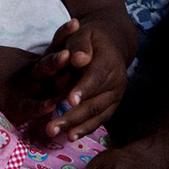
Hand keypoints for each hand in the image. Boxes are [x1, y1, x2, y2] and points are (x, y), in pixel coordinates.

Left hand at [31, 17, 128, 140]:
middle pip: (94, 102)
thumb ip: (79, 45)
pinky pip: (100, 119)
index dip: (84, 89)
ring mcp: (116, 95)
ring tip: (58, 135)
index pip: (96, 77)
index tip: (70, 101)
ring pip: (97, 114)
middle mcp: (117, 81)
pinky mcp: (112, 104)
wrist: (112, 43)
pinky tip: (71, 136)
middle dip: (73, 116)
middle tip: (51, 127)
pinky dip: (86, 128)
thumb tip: (79, 60)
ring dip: (77, 126)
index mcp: (110, 60)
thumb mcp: (83, 32)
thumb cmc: (91, 37)